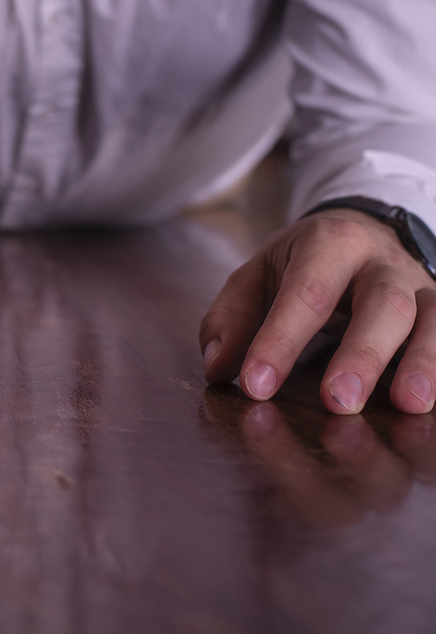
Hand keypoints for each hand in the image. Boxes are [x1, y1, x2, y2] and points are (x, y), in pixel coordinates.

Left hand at [201, 208, 435, 413]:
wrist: (364, 229)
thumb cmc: (302, 263)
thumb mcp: (257, 275)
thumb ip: (231, 318)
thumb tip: (218, 369)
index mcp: (329, 244)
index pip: (305, 294)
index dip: (280, 341)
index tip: (256, 385)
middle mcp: (383, 262)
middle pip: (383, 304)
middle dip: (361, 354)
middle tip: (338, 402)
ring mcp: (420, 286)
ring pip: (433, 318)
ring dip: (424, 362)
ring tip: (409, 405)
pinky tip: (432, 400)